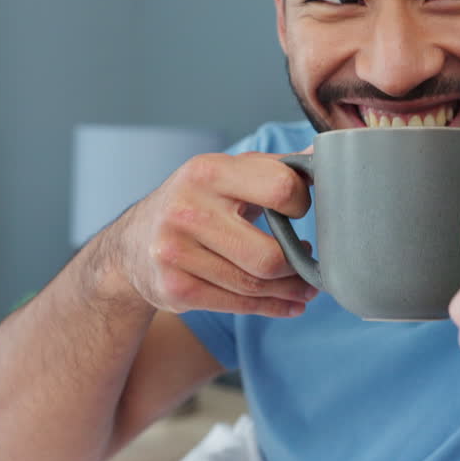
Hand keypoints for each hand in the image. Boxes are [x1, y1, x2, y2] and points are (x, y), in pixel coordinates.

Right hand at [95, 148, 318, 317]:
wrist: (132, 243)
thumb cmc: (197, 201)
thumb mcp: (228, 172)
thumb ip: (276, 166)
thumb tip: (327, 152)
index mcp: (208, 171)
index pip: (280, 188)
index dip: (301, 203)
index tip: (301, 211)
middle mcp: (187, 210)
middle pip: (268, 255)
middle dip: (298, 264)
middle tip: (311, 263)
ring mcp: (176, 253)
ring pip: (255, 285)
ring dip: (290, 289)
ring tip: (305, 285)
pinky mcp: (175, 289)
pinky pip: (239, 306)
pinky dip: (272, 307)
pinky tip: (289, 303)